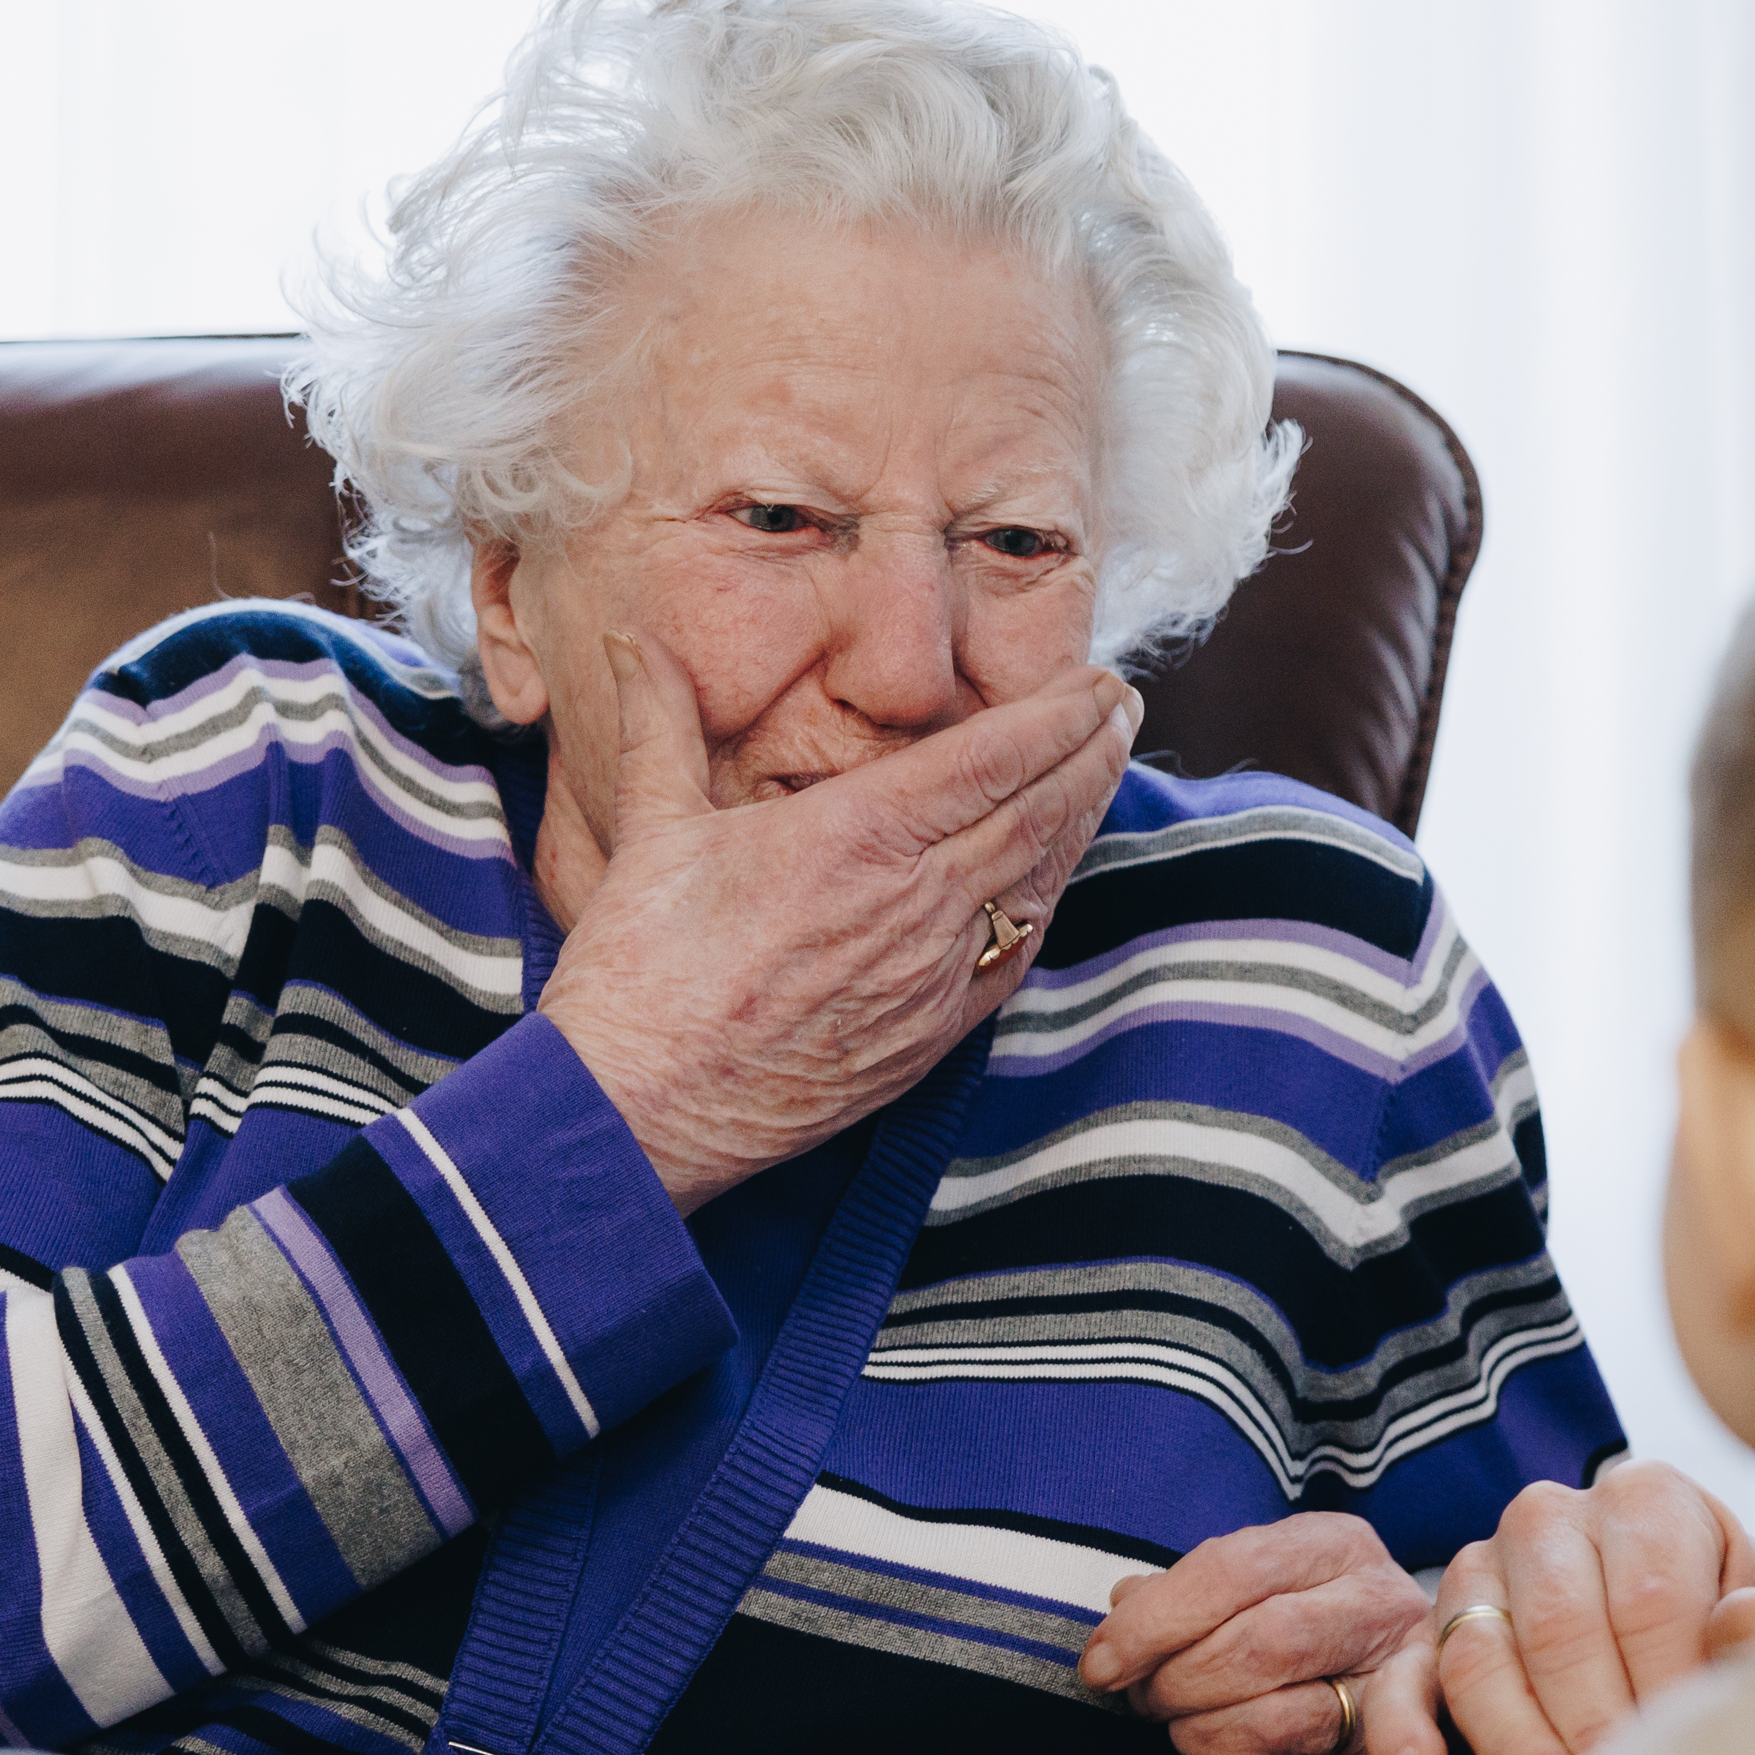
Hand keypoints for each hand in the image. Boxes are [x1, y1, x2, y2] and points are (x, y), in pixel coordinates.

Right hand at [540, 631, 1135, 1207]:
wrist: (640, 1114)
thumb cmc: (638, 974)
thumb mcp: (650, 830)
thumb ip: (659, 722)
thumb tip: (630, 639)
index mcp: (855, 836)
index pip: (994, 758)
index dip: (1060, 715)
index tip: (1098, 680)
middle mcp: (912, 903)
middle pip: (1038, 811)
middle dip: (1093, 750)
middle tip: (1124, 704)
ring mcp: (932, 975)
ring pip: (1037, 880)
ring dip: (1082, 818)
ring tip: (1108, 766)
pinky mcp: (931, 1037)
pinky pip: (1014, 954)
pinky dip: (1046, 903)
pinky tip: (1056, 877)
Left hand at [1076, 1514, 1442, 1754]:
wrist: (1406, 1682)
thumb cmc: (1304, 1621)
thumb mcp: (1258, 1580)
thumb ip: (1190, 1587)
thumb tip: (1123, 1603)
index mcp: (1339, 1546)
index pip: (1235, 1570)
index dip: (1153, 1623)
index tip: (1099, 1666)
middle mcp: (1382, 1610)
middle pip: (1261, 1646)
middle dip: (1177, 1684)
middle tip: (1142, 1699)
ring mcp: (1397, 1695)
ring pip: (1273, 1727)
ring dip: (1200, 1738)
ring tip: (1183, 1727)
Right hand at [1404, 1462, 1754, 1754]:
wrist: (1677, 1644)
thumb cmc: (1735, 1640)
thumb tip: (1743, 1620)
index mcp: (1647, 1499)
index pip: (1648, 1596)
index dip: (1669, 1685)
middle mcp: (1553, 1517)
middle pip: (1561, 1626)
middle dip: (1593, 1725)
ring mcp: (1482, 1571)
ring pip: (1481, 1654)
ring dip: (1514, 1742)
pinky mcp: (1429, 1633)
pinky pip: (1401, 1674)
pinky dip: (1400, 1724)